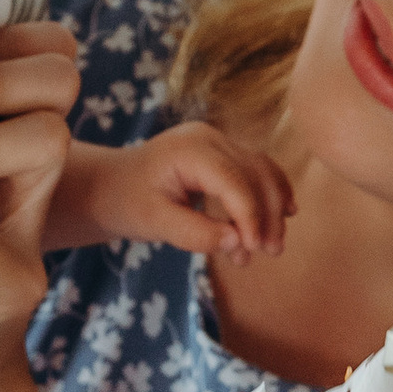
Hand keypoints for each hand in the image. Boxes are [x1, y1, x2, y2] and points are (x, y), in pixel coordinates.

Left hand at [113, 120, 295, 263]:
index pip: (234, 181)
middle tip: (271, 253)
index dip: (250, 216)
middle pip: (256, 174)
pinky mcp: (224, 154)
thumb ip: (194, 232)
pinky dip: (269, 195)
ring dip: (272, 208)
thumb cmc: (126, 202)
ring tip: (271, 247)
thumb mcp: (153, 222)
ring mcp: (219, 142)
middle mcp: (210, 138)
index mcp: (190, 148)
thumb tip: (237, 242)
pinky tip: (282, 217)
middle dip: (267, 215)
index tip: (254, 249)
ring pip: (262, 171)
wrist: (110, 186)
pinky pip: (257, 172)